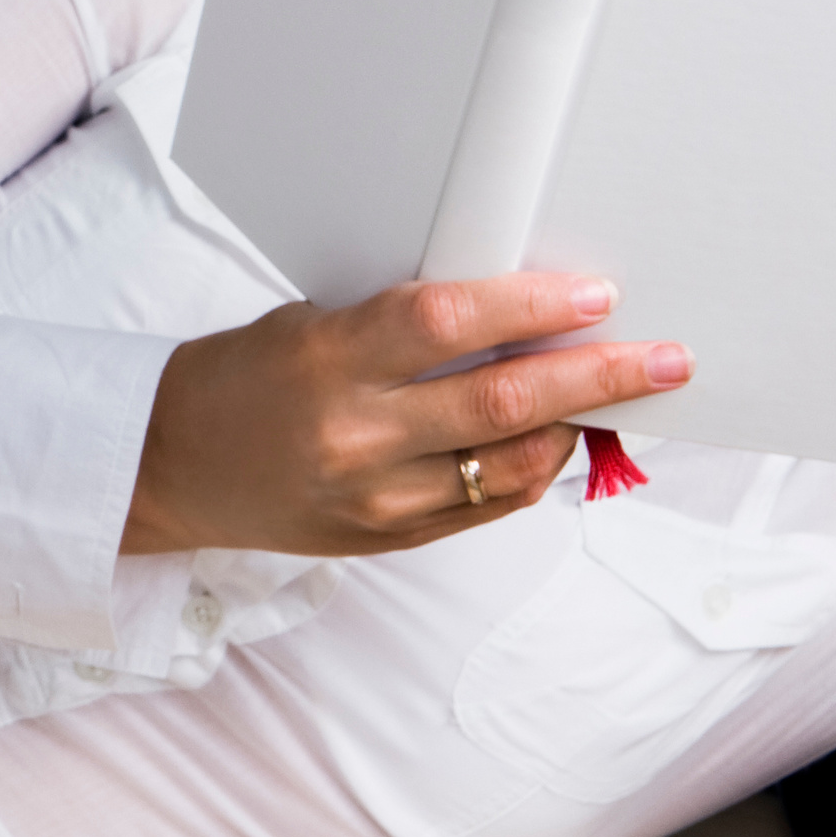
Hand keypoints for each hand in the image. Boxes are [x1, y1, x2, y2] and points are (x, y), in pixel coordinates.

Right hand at [122, 272, 689, 557]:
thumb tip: (518, 317)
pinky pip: (488, 508)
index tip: (594, 296)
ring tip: (619, 401)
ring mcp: (373, 499)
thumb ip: (405, 328)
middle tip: (665, 360)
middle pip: (502, 402)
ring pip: (511, 468)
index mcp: (328, 358)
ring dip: (577, 430)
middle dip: (599, 377)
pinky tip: (557, 443)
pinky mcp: (385, 540)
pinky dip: (533, 472)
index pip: (448, 323)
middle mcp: (354, 435)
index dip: (531, 307)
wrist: (170, 465)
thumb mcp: (313, 324)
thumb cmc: (245, 376)